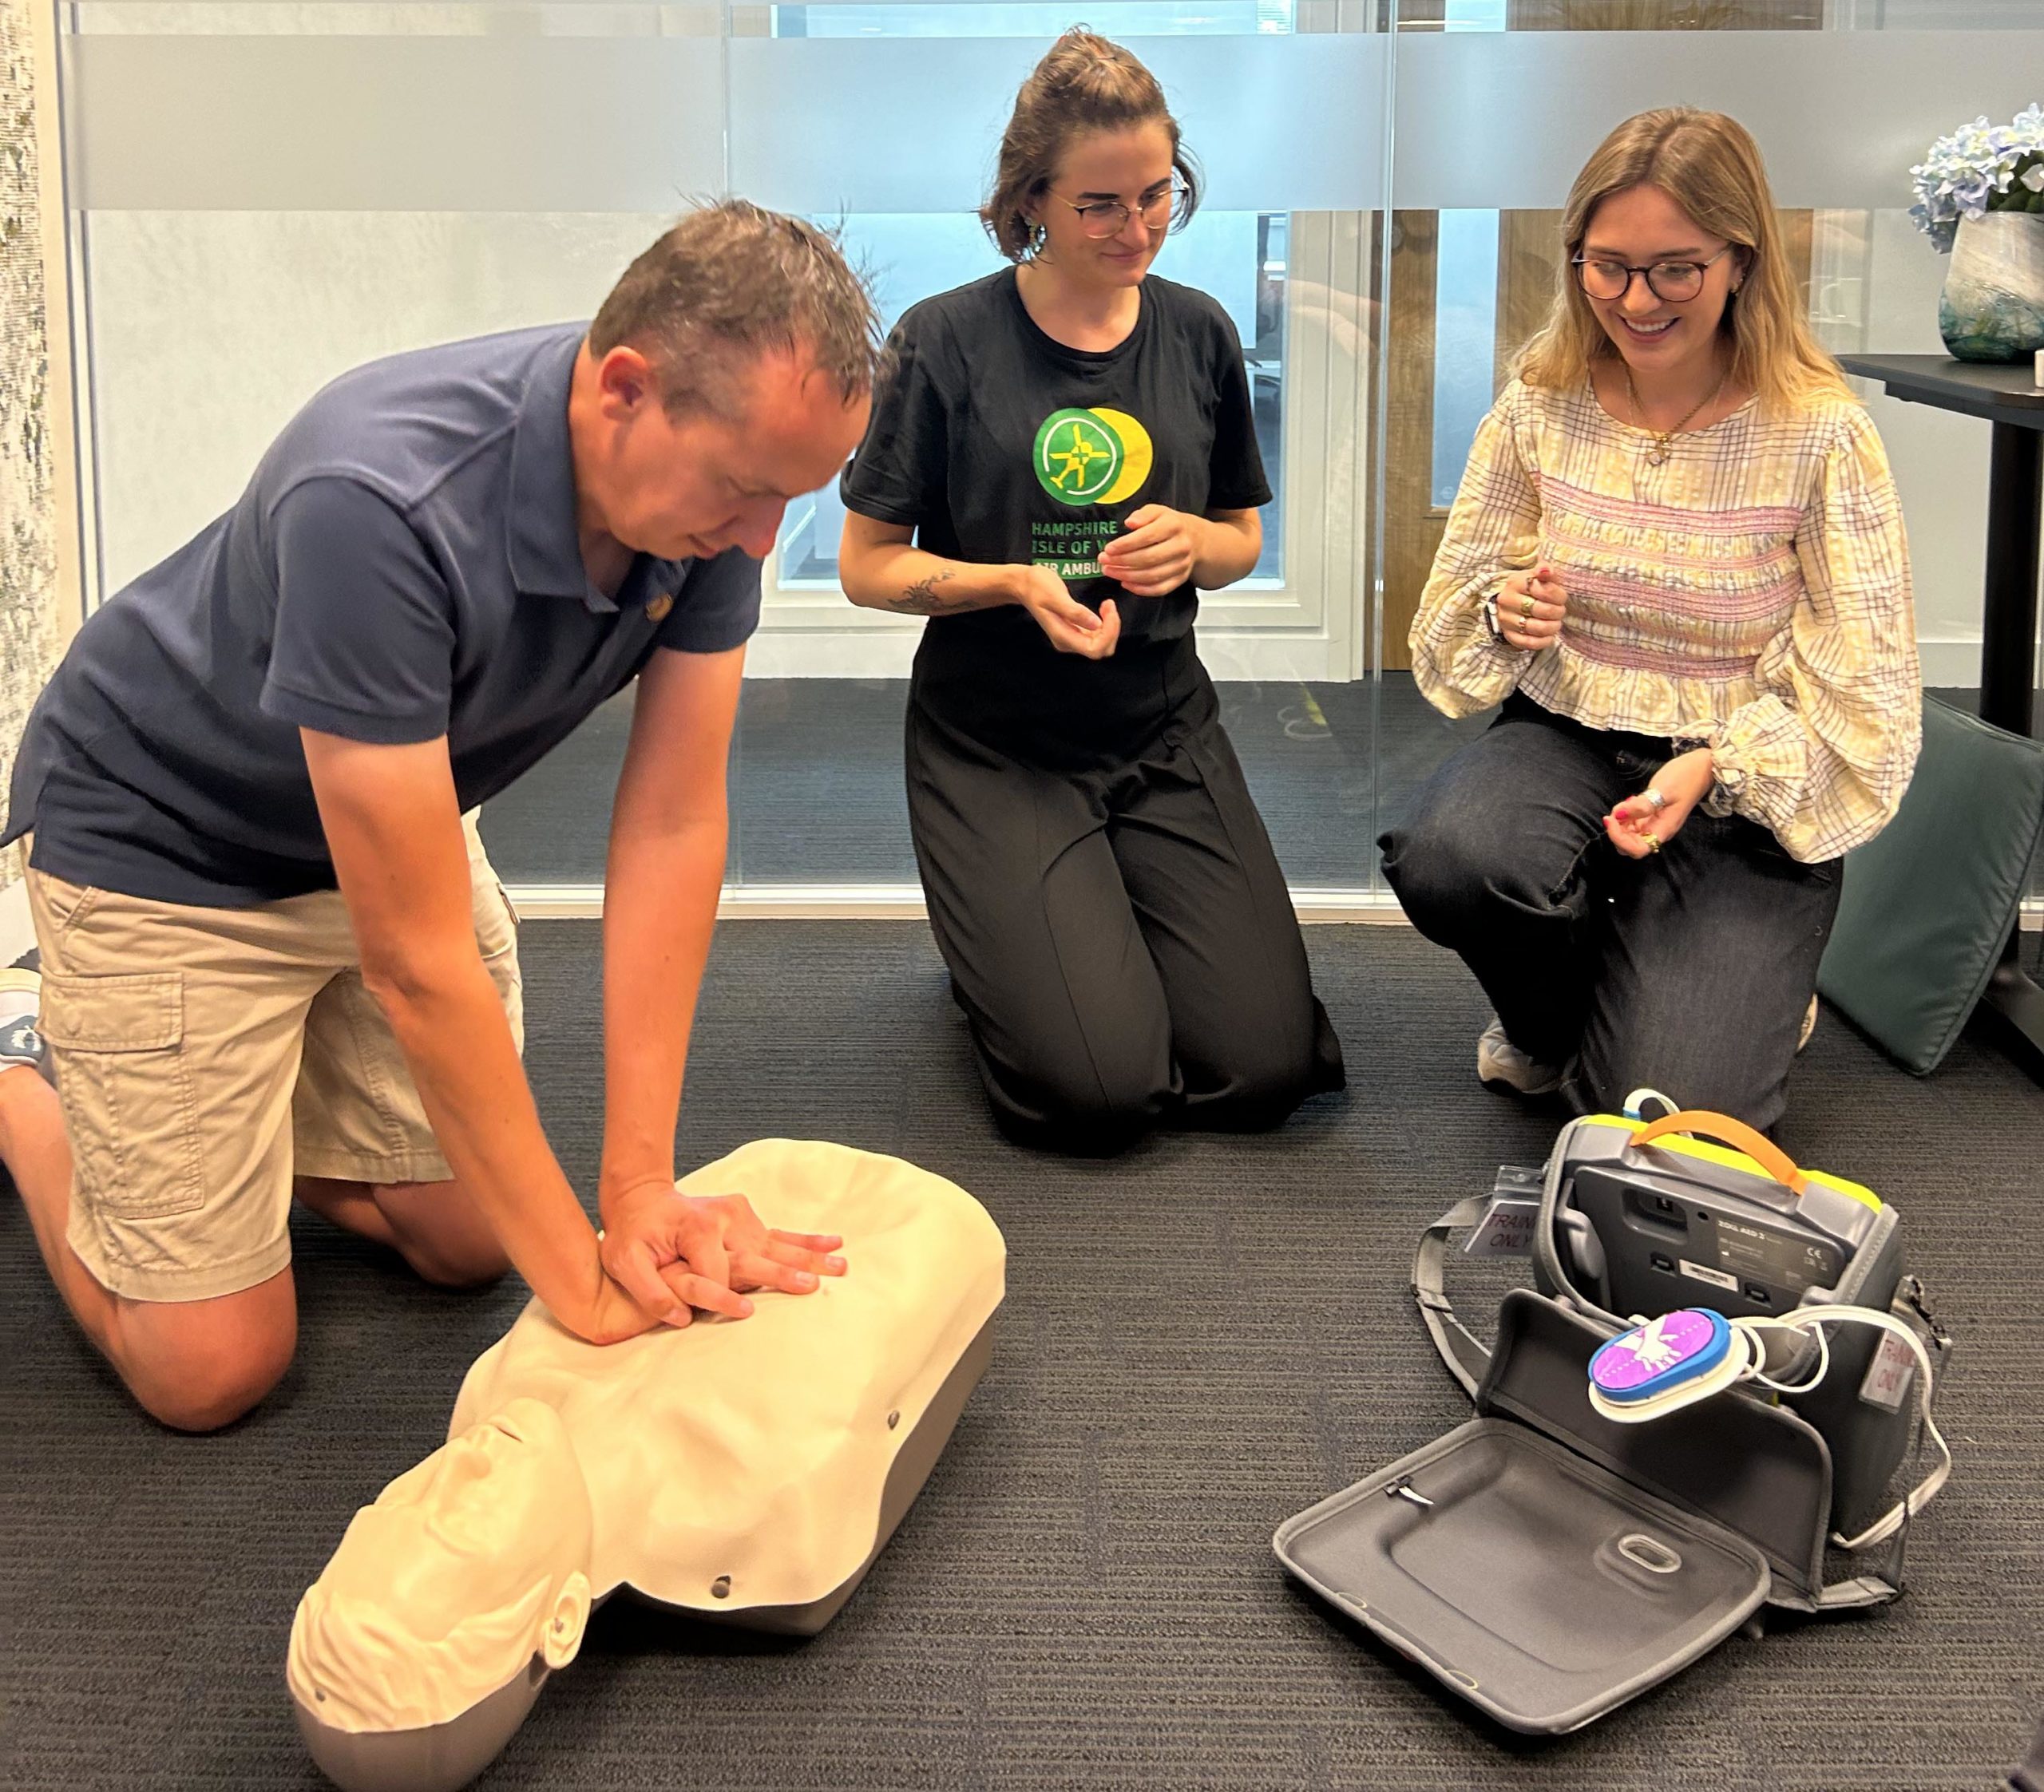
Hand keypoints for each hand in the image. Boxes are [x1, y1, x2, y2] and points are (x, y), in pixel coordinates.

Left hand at [596, 1178, 846, 1329]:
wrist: (642, 1200)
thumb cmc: (631, 1235)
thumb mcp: (624, 1261)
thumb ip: (650, 1290)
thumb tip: (681, 1318)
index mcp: (698, 1230)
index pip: (718, 1274)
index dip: (723, 1298)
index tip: (745, 1315)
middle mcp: (725, 1221)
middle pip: (759, 1257)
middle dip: (786, 1274)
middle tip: (814, 1287)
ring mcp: (741, 1218)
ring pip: (778, 1245)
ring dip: (810, 1257)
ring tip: (840, 1266)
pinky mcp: (748, 1220)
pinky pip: (780, 1233)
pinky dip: (807, 1240)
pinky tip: (834, 1242)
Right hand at [1015, 563, 1119, 658]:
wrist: (1024, 584)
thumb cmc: (1037, 587)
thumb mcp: (1055, 596)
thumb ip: (1075, 612)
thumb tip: (1096, 625)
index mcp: (1063, 637)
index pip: (1095, 649)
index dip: (1108, 633)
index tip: (1108, 607)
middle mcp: (1068, 642)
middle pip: (1101, 649)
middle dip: (1111, 629)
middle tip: (1108, 604)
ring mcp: (1071, 638)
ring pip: (1101, 643)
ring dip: (1110, 626)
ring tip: (1107, 604)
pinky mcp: (1075, 631)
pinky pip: (1097, 636)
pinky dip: (1105, 624)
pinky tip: (1103, 608)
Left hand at [1097, 505, 1199, 596]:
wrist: (1195, 539)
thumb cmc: (1170, 525)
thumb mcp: (1157, 511)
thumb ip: (1142, 515)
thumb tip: (1130, 522)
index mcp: (1174, 526)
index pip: (1147, 537)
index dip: (1125, 544)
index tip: (1108, 548)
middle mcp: (1181, 546)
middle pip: (1148, 558)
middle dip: (1122, 561)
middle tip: (1104, 561)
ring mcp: (1182, 565)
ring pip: (1152, 576)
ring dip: (1127, 576)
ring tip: (1110, 571)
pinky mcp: (1180, 579)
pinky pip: (1159, 589)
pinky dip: (1140, 589)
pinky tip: (1125, 583)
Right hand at [1497, 563, 1566, 651]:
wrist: (1513, 603)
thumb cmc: (1533, 588)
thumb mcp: (1539, 575)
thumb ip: (1545, 569)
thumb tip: (1546, 570)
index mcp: (1515, 582)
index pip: (1543, 590)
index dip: (1558, 595)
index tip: (1561, 598)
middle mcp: (1507, 600)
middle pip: (1540, 610)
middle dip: (1557, 612)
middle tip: (1560, 611)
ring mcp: (1505, 619)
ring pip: (1535, 628)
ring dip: (1552, 627)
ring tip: (1556, 623)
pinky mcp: (1508, 635)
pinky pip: (1529, 643)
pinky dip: (1543, 641)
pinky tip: (1550, 636)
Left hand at [1605, 746, 1714, 859]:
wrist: (1701, 768)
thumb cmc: (1686, 778)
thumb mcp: (1663, 790)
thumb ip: (1642, 805)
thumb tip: (1619, 815)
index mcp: (1664, 829)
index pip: (1638, 849)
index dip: (1620, 840)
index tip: (1612, 820)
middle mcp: (1658, 831)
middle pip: (1630, 846)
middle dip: (1617, 832)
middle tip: (1615, 812)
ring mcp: (1654, 824)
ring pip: (1629, 836)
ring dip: (1619, 824)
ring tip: (1624, 805)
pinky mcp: (1651, 816)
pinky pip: (1633, 825)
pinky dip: (1624, 817)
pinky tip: (1628, 804)